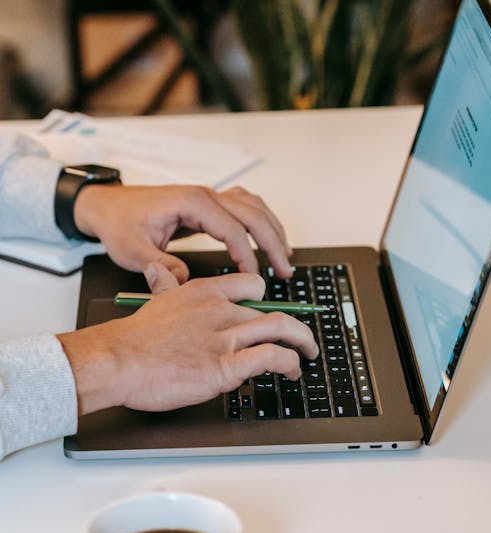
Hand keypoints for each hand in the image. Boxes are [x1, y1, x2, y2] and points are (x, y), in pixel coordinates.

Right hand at [57, 273, 317, 415]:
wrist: (118, 361)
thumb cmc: (133, 340)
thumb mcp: (153, 301)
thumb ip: (165, 285)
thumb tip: (161, 271)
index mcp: (204, 293)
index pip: (251, 285)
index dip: (267, 300)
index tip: (273, 311)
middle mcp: (220, 310)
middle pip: (272, 311)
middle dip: (293, 328)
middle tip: (301, 339)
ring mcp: (225, 337)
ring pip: (281, 329)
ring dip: (302, 343)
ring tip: (307, 354)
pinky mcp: (227, 365)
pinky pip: (272, 357)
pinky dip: (289, 363)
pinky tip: (290, 371)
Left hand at [73, 183, 293, 291]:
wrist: (106, 206)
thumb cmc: (118, 224)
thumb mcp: (131, 250)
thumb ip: (158, 267)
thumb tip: (185, 281)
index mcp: (190, 202)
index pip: (232, 228)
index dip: (246, 256)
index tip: (252, 280)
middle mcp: (204, 194)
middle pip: (253, 214)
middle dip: (273, 243)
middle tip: (284, 271)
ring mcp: (208, 196)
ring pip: (254, 207)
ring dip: (273, 230)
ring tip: (285, 258)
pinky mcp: (207, 204)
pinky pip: (245, 206)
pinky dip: (262, 222)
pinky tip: (269, 238)